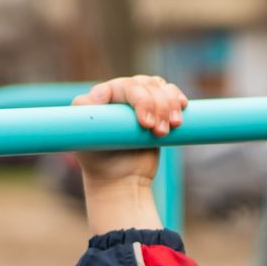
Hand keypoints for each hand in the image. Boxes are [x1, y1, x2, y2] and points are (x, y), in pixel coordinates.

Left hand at [72, 75, 187, 189]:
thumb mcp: (86, 140)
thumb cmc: (100, 163)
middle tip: (158, 132)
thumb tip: (97, 96)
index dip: (138, 100)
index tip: (145, 124)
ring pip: (157, 86)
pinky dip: (177, 99)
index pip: (122, 86)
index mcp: (100, 98)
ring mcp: (138, 99)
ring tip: (172, 127)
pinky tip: (182, 107)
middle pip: (142, 85)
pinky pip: (169, 92)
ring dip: (168, 105)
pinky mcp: (156, 107)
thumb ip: (84, 118)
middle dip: (155, 106)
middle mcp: (118, 94)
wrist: (122, 180)